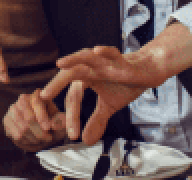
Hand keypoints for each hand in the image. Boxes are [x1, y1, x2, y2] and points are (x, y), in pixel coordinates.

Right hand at [3, 89, 69, 151]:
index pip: (37, 103)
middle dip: (40, 131)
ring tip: (42, 141)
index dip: (42, 117)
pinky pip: (16, 135)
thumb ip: (60, 121)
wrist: (42, 129)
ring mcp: (12, 110)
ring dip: (34, 138)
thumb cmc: (53, 122)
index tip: (48, 128)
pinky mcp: (7, 121)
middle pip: (29, 118)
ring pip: (22, 129)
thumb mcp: (60, 120)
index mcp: (36, 95)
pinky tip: (33, 142)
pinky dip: (27, 141)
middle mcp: (22, 100)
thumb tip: (53, 125)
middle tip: (47, 138)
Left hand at [39, 45, 166, 144]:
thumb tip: (85, 141)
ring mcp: (104, 63)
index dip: (71, 116)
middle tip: (44, 96)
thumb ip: (95, 121)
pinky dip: (104, 51)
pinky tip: (96, 51)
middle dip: (56, 85)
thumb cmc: (125, 85)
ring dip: (73, 60)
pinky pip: (111, 53)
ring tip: (60, 64)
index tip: (72, 135)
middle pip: (70, 75)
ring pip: (85, 58)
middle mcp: (91, 69)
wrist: (147, 72)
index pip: (73, 97)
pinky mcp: (120, 60)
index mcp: (86, 79)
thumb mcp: (108, 106)